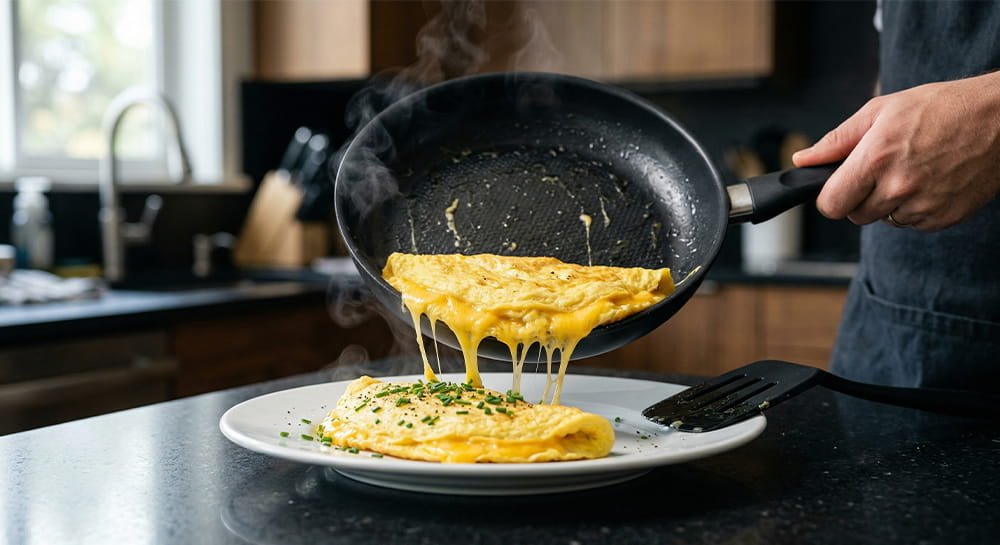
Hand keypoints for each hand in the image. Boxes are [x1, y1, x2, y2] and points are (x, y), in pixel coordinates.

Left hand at [792, 71, 999, 231]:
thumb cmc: (940, 108)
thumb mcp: (881, 111)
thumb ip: (836, 141)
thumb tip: (804, 160)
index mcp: (876, 158)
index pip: (831, 204)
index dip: (830, 197)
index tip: (838, 187)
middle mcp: (898, 186)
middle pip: (855, 216)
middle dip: (860, 197)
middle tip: (882, 170)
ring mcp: (923, 205)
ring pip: (884, 220)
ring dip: (889, 203)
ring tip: (912, 170)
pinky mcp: (944, 218)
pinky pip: (912, 224)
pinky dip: (915, 208)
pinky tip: (930, 181)